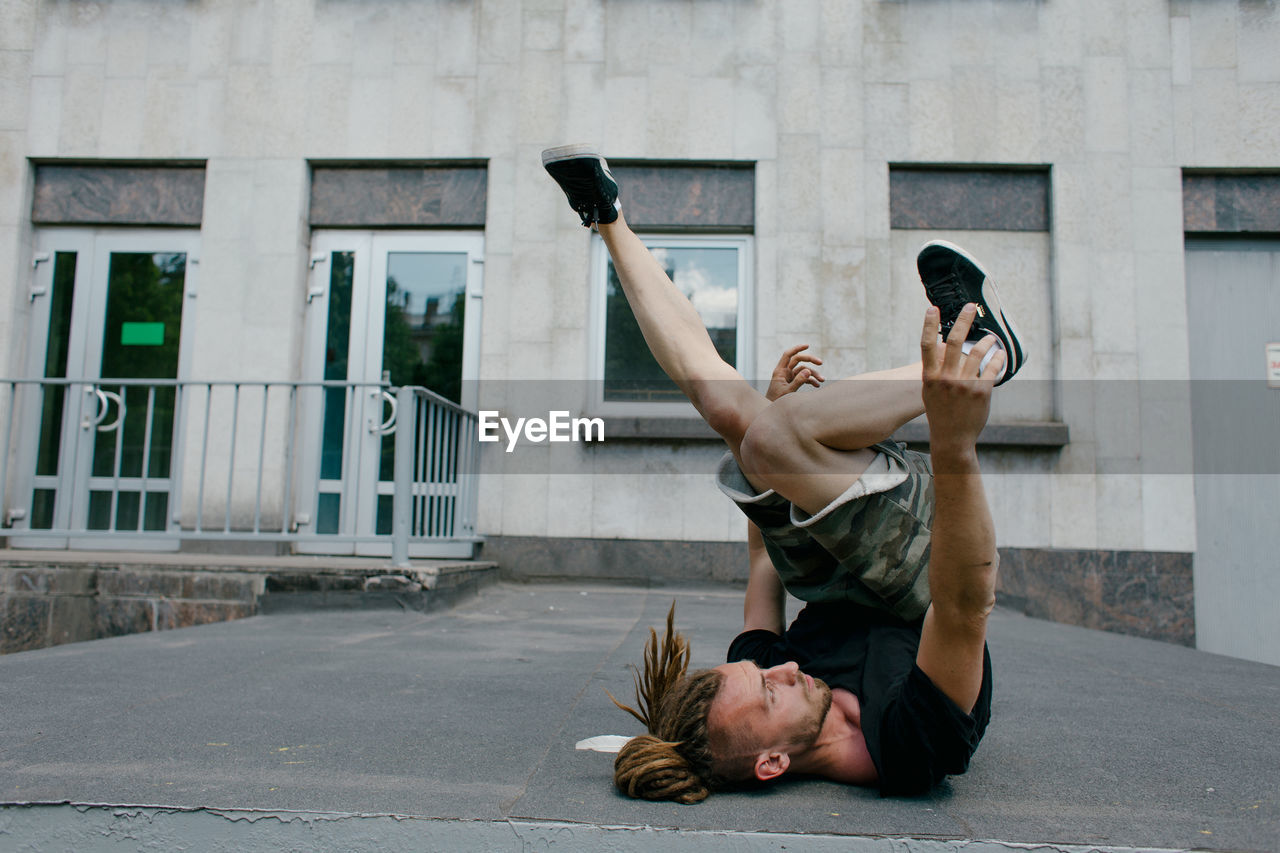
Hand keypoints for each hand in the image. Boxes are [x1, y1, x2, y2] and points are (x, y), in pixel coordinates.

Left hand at [766, 344, 824, 400]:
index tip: (807, 345)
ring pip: (803, 370)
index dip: (797, 348)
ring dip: (813, 374)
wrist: (772, 410)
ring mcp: (789, 377)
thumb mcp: (788, 392)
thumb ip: (798, 381)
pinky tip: (817, 385)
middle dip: (810, 360)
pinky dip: (811, 381)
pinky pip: (804, 378)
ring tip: (822, 380)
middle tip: (821, 363)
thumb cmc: (776, 401)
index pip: (788, 355)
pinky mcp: (793, 383)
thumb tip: (808, 370)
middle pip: (798, 360)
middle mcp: (784, 372)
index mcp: (780, 371)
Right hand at [919, 305, 1002, 450]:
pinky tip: (1000, 353)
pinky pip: (992, 368)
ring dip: (986, 341)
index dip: (929, 325)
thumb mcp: (930, 392)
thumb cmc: (941, 413)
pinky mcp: (981, 391)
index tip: (932, 309)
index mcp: (930, 378)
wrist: (952, 438)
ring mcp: (964, 385)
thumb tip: (944, 349)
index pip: (927, 345)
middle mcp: (946, 379)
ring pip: (977, 352)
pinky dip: (998, 358)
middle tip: (970, 306)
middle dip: (963, 320)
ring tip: (990, 338)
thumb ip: (935, 371)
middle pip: (955, 342)